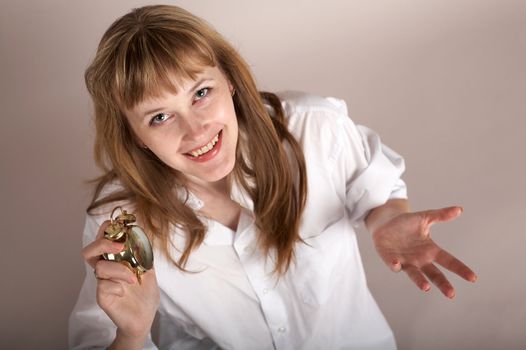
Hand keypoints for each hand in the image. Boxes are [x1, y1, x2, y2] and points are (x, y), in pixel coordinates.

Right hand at [82, 221, 159, 340]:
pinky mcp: (101, 296)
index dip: (107, 229)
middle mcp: (105, 269)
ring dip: (120, 270)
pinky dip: (118, 286)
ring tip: (134, 279)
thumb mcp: (148, 267)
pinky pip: (104, 285)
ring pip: (100, 267)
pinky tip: (125, 293)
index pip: (103, 239)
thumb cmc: (145, 293)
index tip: (123, 226)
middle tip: (120, 247)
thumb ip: (143, 252)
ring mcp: (101, 283)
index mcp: (114, 259)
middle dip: (103, 244)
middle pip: (89, 250)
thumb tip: (139, 232)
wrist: (145, 317)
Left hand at [372, 206, 476, 297]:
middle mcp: (420, 260)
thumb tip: (459, 209)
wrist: (385, 223)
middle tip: (451, 294)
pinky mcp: (390, 259)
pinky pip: (394, 265)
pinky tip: (397, 264)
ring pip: (415, 274)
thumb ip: (441, 215)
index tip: (473, 278)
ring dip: (420, 281)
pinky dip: (395, 266)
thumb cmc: (406, 223)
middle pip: (434, 274)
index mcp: (430, 250)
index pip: (448, 261)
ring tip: (426, 287)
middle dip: (442, 283)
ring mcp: (405, 261)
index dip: (460, 269)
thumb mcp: (425, 218)